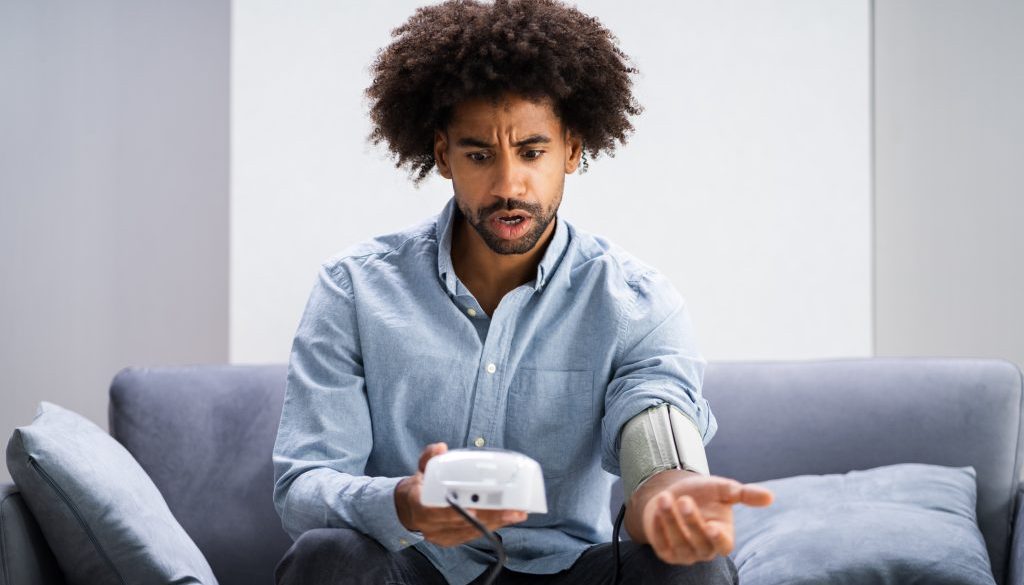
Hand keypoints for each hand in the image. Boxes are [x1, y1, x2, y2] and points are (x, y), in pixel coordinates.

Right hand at [394, 442, 528, 546]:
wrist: (407, 509)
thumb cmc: (419, 486)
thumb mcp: (421, 469)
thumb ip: (430, 458)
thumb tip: (441, 447)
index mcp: (419, 505)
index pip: (434, 510)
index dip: (453, 511)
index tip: (473, 507)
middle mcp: (429, 525)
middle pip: (461, 523)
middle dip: (487, 516)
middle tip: (511, 509)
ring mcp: (440, 536)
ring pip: (470, 531)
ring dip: (495, 522)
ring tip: (517, 513)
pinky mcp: (451, 540)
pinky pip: (473, 535)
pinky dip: (492, 526)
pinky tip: (508, 518)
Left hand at [630, 470, 773, 564]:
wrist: (672, 495)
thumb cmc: (701, 494)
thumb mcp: (721, 489)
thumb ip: (744, 494)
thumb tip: (770, 497)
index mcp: (723, 535)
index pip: (724, 545)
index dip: (719, 539)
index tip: (713, 526)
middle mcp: (704, 549)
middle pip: (700, 543)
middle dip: (692, 522)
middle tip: (684, 500)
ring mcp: (685, 554)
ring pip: (679, 544)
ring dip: (671, 522)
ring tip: (665, 498)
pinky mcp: (666, 553)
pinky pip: (661, 544)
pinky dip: (658, 528)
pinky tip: (655, 510)